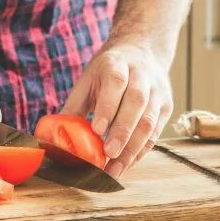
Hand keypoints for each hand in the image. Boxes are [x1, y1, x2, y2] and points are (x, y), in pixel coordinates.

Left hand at [62, 41, 172, 177]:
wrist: (141, 52)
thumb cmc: (107, 71)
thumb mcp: (88, 80)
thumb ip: (74, 106)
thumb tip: (53, 136)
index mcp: (118, 64)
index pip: (116, 84)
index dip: (108, 107)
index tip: (96, 130)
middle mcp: (142, 75)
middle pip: (136, 103)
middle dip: (123, 131)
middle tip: (109, 154)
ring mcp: (157, 91)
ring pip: (149, 120)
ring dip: (133, 147)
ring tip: (116, 168)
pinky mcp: (166, 106)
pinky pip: (155, 132)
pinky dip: (141, 150)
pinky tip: (127, 164)